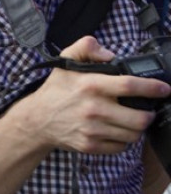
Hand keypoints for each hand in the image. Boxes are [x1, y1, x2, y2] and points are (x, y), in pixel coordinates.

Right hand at [26, 37, 169, 154]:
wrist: (36, 120)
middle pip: (140, 118)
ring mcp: (92, 130)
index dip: (153, 87)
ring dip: (136, 128)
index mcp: (90, 85)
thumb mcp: (66, 61)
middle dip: (149, 114)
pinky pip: (120, 147)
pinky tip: (115, 131)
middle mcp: (93, 109)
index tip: (164, 89)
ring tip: (130, 120)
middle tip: (146, 110)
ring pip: (133, 135)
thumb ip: (87, 47)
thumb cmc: (55, 91)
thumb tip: (110, 54)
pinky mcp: (90, 145)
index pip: (131, 86)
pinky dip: (122, 140)